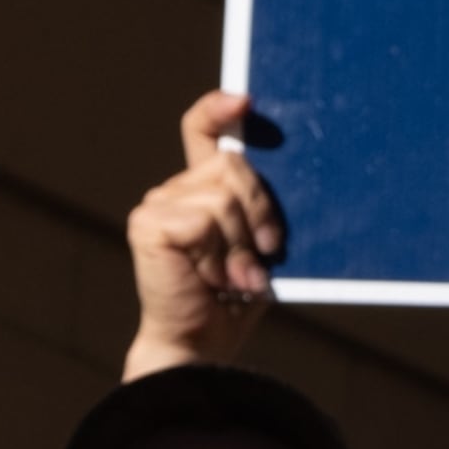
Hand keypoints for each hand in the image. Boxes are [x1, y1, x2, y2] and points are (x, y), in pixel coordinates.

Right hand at [125, 90, 285, 379]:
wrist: (202, 348)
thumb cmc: (235, 302)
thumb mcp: (259, 246)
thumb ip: (260, 209)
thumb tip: (300, 177)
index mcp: (197, 191)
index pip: (201, 132)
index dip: (218, 109)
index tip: (246, 101)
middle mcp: (172, 191)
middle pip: (232, 165)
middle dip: (260, 212)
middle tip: (261, 257)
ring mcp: (156, 205)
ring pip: (224, 194)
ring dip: (243, 243)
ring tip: (237, 277)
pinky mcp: (148, 224)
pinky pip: (205, 219)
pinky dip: (221, 254)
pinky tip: (216, 279)